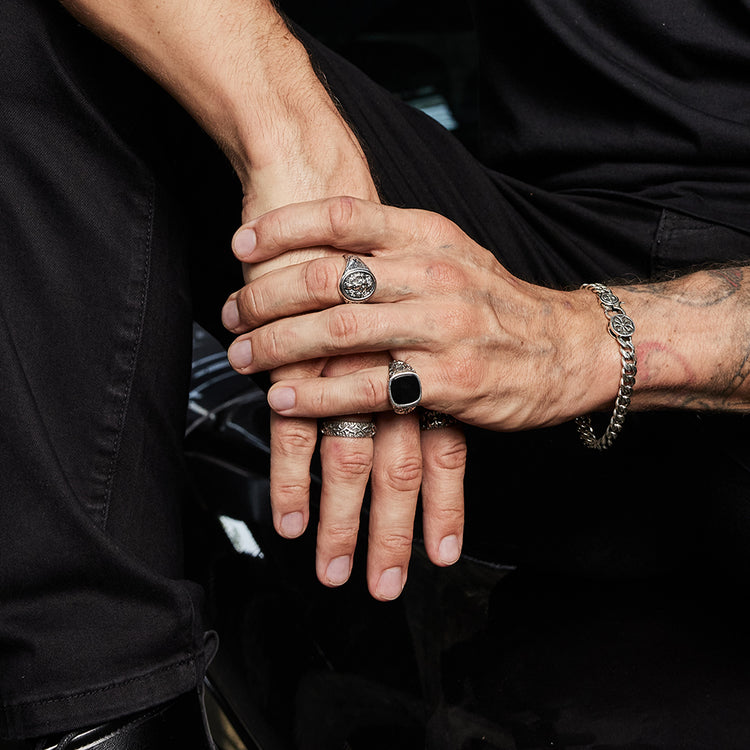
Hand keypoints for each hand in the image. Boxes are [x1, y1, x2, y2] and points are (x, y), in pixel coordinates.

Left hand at [224, 197, 621, 430]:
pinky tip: (283, 397)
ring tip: (243, 357)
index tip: (243, 242)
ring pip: (338, 330)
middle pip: (328, 276)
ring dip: (278, 345)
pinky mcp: (448, 380)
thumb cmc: (498, 302)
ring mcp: (441, 328)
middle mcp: (433, 274)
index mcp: (430, 236)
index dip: (285, 225)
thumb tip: (326, 249)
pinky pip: (365, 386)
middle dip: (266, 296)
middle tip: (233, 314)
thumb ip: (396, 248)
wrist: (569, 347)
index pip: (345, 216)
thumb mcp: (454, 254)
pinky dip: (316, 392)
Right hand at [227, 258, 465, 602]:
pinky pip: (298, 427)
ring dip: (341, 521)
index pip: (445, 447)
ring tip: (330, 569)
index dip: (445, 507)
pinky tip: (289, 516)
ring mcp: (350, 363)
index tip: (442, 556)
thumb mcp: (423, 297)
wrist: (320, 170)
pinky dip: (294, 477)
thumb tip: (429, 397)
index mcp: (432, 351)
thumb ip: (425, 347)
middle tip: (378, 585)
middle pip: (400, 466)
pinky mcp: (301, 354)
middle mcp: (397, 363)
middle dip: (390, 533)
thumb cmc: (370, 238)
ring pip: (350, 459)